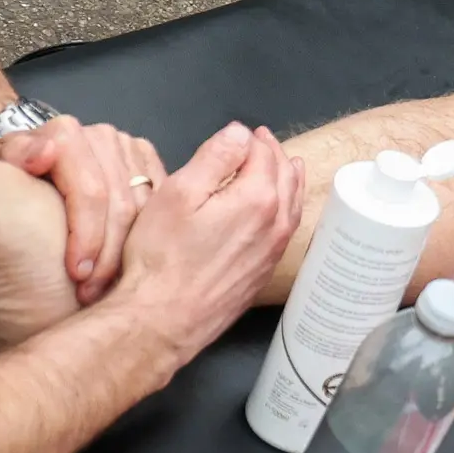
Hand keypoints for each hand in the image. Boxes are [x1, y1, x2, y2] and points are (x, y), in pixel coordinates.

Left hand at [0, 117, 167, 303]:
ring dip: (131, 254)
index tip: (78, 275)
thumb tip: (45, 155)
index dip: (88, 237)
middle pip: (122, 205)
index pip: (91, 192)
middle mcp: (103, 136)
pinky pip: (160, 206)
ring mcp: (129, 148)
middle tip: (92, 293)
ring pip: (146, 210)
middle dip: (109, 256)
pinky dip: (147, 239)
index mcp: (68, 135)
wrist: (30, 161)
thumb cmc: (12, 175)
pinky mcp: (147, 161)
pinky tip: (129, 266)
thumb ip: (17, 156)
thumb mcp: (0, 168)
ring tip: (109, 287)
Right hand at [106, 122, 303, 374]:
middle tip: (262, 141)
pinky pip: (286, 230)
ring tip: (284, 166)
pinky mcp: (264, 272)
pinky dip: (286, 209)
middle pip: (285, 176)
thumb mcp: (178, 193)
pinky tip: (276, 210)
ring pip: (292, 204)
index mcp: (258, 198)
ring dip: (287, 180)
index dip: (251, 139)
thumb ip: (215, 157)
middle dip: (274, 154)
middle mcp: (276, 224)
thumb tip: (241, 133)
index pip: (263, 154)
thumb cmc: (162, 256)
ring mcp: (273, 251)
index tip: (242, 133)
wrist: (162, 319)